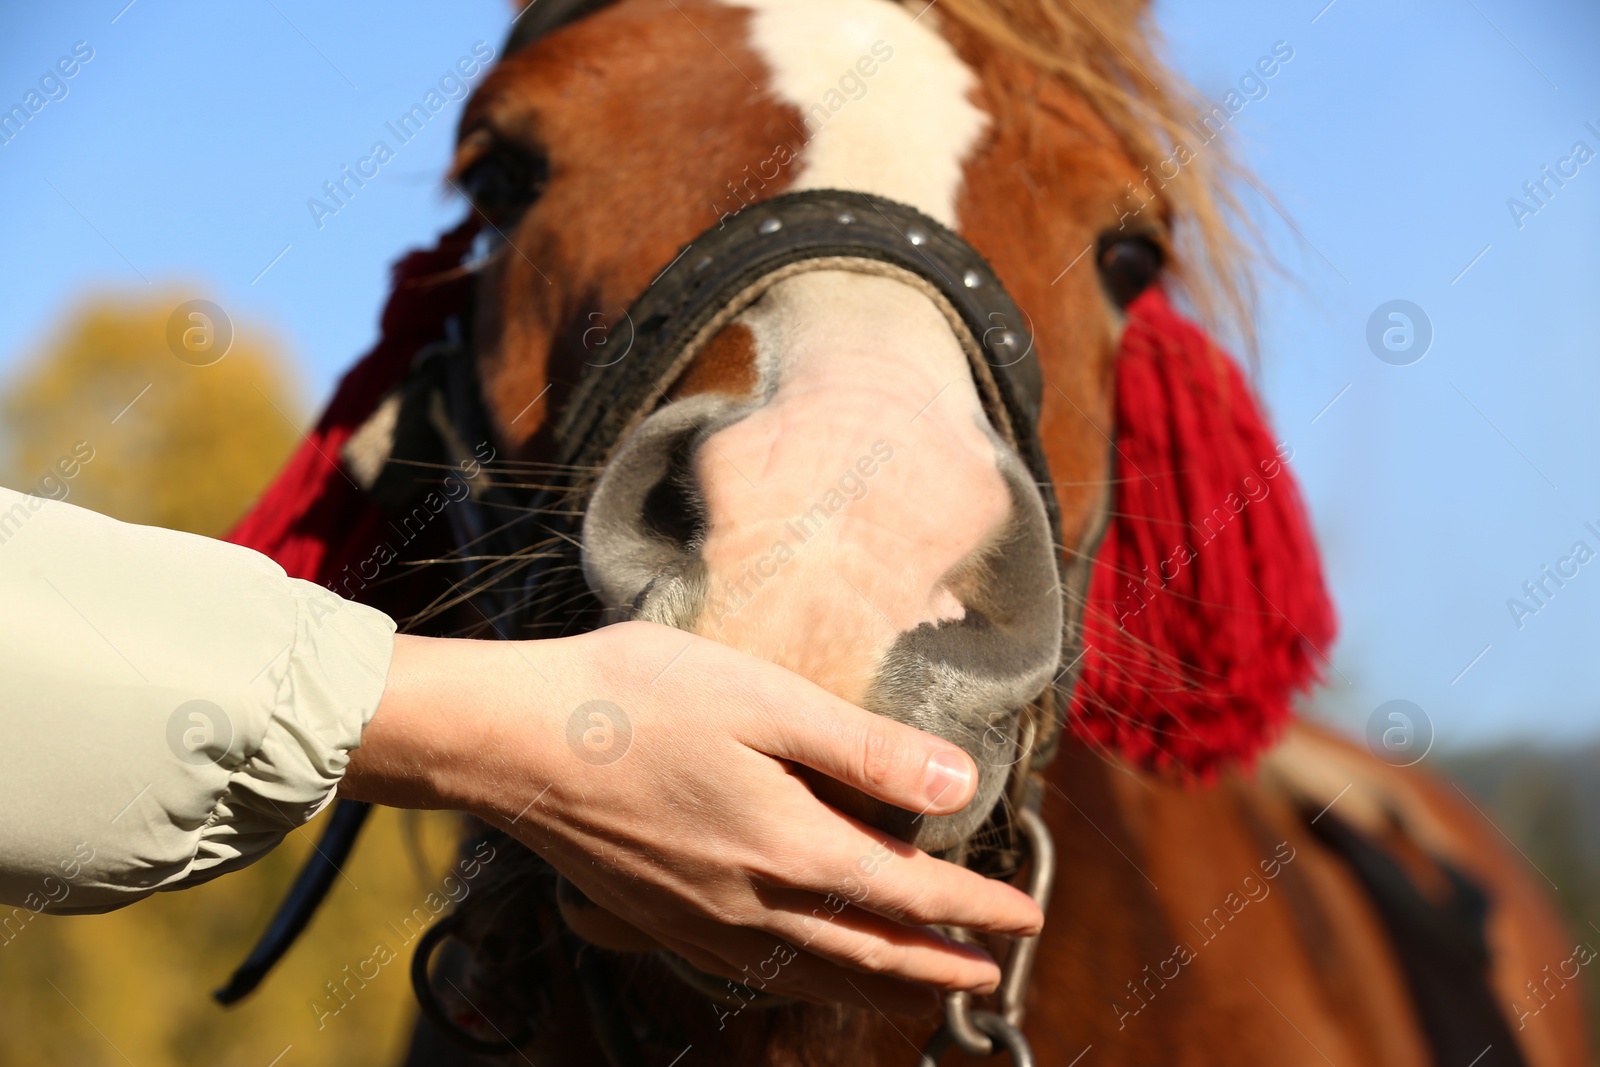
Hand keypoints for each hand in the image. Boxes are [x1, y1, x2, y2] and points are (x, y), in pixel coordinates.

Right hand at [343, 621, 1042, 1015]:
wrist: (510, 742)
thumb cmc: (635, 700)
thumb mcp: (764, 701)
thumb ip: (864, 750)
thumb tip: (958, 786)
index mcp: (791, 849)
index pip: (911, 893)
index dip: (977, 906)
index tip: (1026, 913)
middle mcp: (753, 904)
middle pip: (870, 952)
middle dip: (939, 965)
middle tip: (988, 973)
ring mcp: (701, 921)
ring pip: (814, 973)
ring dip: (878, 984)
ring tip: (917, 993)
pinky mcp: (659, 918)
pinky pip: (754, 971)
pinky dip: (806, 979)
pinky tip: (802, 969)